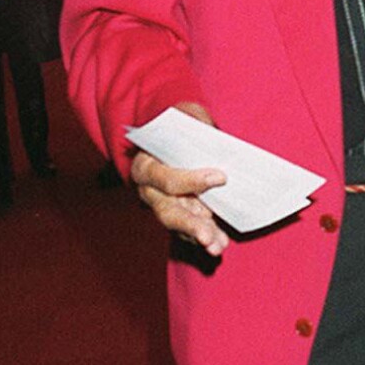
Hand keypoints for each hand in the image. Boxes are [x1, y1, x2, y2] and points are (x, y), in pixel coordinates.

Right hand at [129, 101, 229, 256]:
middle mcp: (150, 190)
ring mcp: (162, 205)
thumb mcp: (186, 117)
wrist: (175, 136)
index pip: (164, 177)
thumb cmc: (181, 126)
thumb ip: (198, 127)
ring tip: (217, 246)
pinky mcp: (178, 213)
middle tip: (208, 236)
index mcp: (145, 165)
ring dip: (200, 236)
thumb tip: (220, 143)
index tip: (220, 178)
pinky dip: (206, 236)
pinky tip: (220, 243)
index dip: (191, 180)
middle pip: (167, 210)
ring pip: (179, 224)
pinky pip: (190, 229)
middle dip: (190, 224)